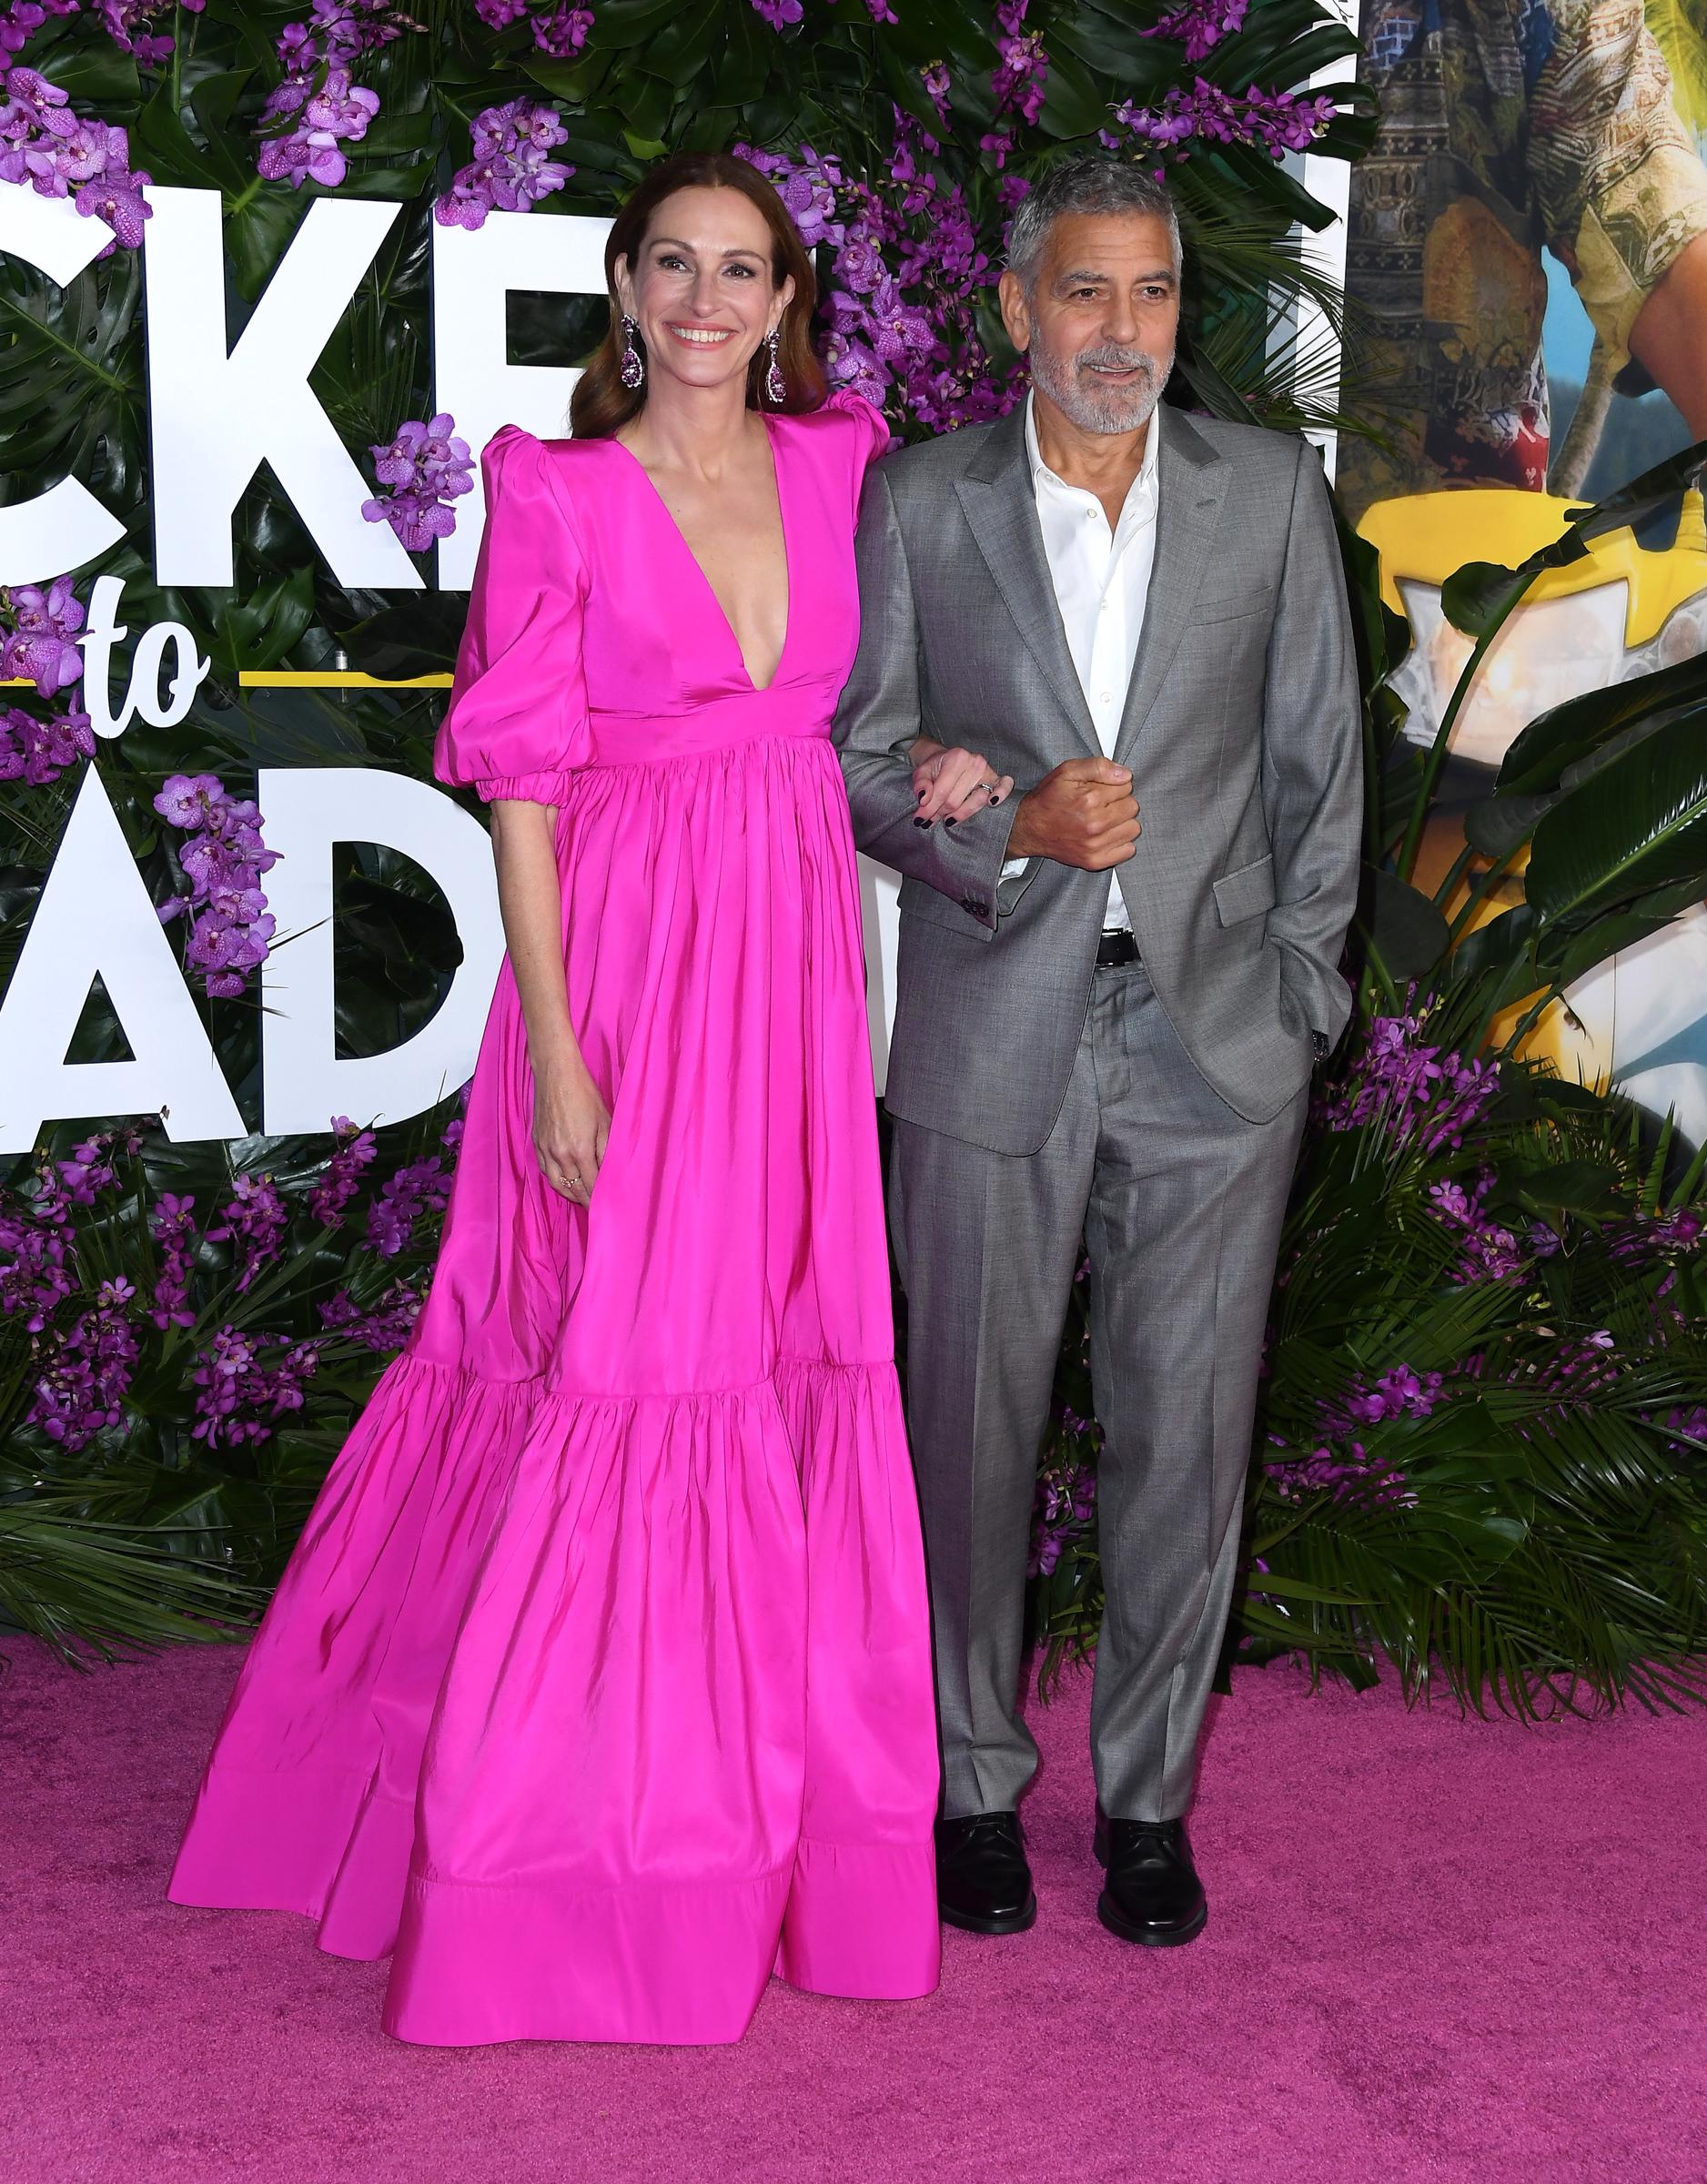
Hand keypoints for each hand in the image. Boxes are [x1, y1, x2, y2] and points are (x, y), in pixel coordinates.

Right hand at [532, 1057, 610, 1205]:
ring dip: (569, 1194)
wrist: (556, 1075)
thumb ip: (607, 1150)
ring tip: (580, 1199)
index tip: (605, 1206)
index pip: (590, 1184)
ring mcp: (545, 1150)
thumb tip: (610, 1172)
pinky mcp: (536, 1142)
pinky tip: (564, 1181)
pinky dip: (555, 1180)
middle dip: (585, 1199)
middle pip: (573, 1188)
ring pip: (556, 1183)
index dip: (598, 1197)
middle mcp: (560, 1154)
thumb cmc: (584, 1094)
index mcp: (580, 1150)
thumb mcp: (605, 1122)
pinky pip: (545, 1170)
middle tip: (594, 1207)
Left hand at [911, 743, 1015, 825]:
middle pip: (955, 800)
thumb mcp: (922, 773)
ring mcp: (987, 771)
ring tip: (946, 817)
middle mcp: (974, 762)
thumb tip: (924, 799)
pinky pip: (1004, 786)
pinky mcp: (995, 779)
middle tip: (930, 817)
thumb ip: (920, 785)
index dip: (929, 809)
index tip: (920, 818)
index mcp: (956, 757)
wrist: (947, 760)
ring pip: (976, 801)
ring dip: (958, 814)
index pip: (942, 792)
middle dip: (939, 813)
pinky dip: (1001, 794)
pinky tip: (992, 802)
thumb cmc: (936, 768)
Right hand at [1005, 758, 1139, 869]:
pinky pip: (1128, 850)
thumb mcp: (1068, 771)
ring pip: (1133, 828)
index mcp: (1090, 799)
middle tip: (1102, 805)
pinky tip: (1106, 836)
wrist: (1028, 828)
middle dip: (1120, 802)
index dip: (1114, 785)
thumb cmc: (1048, 799)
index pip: (1126, 786)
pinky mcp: (1095, 861)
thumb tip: (1125, 775)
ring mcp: (1095, 845)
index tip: (1101, 790)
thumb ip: (1098, 767)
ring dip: (1122, 823)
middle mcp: (1095, 824)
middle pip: (1132, 807)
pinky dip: (1121, 842)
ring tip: (1104, 820)